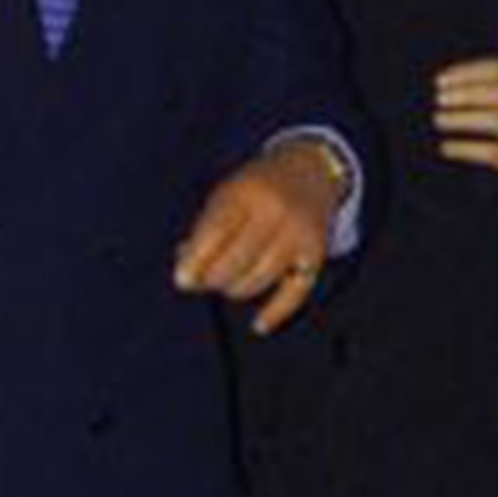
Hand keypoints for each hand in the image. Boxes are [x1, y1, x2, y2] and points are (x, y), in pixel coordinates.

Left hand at [174, 140, 339, 334]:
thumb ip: (204, 230)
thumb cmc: (256, 189)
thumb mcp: (226, 195)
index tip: (181, 280)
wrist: (310, 171)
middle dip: (213, 278)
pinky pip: (295, 292)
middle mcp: (275, 211)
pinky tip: (258, 325)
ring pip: (260, 279)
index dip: (195, 260)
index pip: (216, 231)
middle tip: (204, 281)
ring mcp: (298, 233)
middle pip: (237, 260)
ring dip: (236, 290)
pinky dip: (276, 312)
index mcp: (246, 191)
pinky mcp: (316, 253)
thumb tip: (185, 273)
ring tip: (227, 283)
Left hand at [432, 57, 497, 241]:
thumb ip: (497, 92)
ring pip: (497, 120)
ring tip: (438, 120)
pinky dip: (465, 149)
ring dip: (463, 119)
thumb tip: (447, 86)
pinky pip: (493, 152)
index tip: (440, 81)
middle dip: (465, 94)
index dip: (466, 72)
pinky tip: (446, 148)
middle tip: (438, 99)